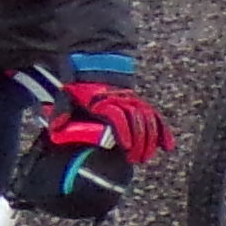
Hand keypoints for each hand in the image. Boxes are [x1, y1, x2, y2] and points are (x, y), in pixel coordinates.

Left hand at [52, 69, 172, 172]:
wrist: (92, 66)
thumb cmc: (79, 87)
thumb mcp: (66, 95)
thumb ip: (62, 111)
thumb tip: (57, 127)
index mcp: (103, 101)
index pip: (118, 116)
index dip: (123, 130)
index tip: (126, 146)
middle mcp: (121, 100)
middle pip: (136, 120)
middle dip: (139, 141)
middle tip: (135, 158)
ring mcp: (133, 101)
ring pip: (148, 119)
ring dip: (150, 139)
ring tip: (145, 157)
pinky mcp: (140, 104)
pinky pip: (155, 116)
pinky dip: (163, 131)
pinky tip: (168, 146)